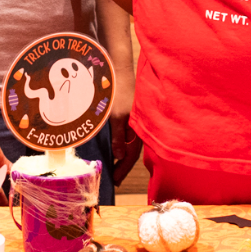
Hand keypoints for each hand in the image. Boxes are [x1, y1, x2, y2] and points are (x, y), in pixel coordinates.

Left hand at [109, 68, 141, 184]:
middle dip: (123, 166)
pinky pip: (126, 135)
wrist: (120, 70)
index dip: (123, 169)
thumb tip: (120, 156)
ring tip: (113, 167)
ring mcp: (134, 121)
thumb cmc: (118, 92)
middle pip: (131, 152)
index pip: (131, 155)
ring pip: (129, 144)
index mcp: (137, 128)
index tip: (115, 181)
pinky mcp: (129, 115)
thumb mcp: (116, 116)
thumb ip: (119, 137)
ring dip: (121, 156)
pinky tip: (115, 148)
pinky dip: (121, 144)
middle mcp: (137, 127)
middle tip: (113, 178)